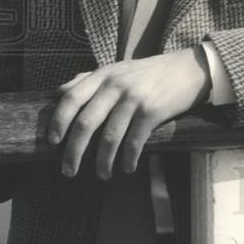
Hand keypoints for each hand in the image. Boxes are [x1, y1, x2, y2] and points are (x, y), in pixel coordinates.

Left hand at [48, 47, 210, 179]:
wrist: (190, 68)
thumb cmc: (152, 72)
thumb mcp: (119, 69)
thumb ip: (90, 79)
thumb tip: (60, 93)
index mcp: (104, 75)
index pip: (70, 98)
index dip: (58, 122)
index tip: (53, 142)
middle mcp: (116, 85)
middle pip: (85, 124)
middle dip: (73, 152)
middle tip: (68, 171)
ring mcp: (134, 98)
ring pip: (109, 138)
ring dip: (101, 162)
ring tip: (102, 174)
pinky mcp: (152, 111)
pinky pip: (134, 142)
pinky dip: (128, 160)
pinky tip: (127, 168)